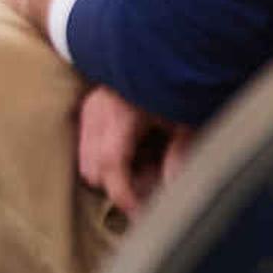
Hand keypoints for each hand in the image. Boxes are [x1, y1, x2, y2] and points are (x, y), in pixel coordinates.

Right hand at [74, 84, 180, 221]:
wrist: (156, 56)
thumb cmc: (175, 86)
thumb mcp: (186, 121)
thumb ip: (180, 157)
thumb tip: (173, 195)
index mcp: (120, 112)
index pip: (110, 165)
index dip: (125, 196)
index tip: (143, 215)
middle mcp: (96, 111)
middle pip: (93, 170)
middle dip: (120, 186)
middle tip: (154, 183)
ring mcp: (88, 109)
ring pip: (87, 163)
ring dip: (113, 175)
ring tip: (146, 165)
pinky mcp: (87, 111)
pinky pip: (87, 151)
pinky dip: (108, 161)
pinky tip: (135, 151)